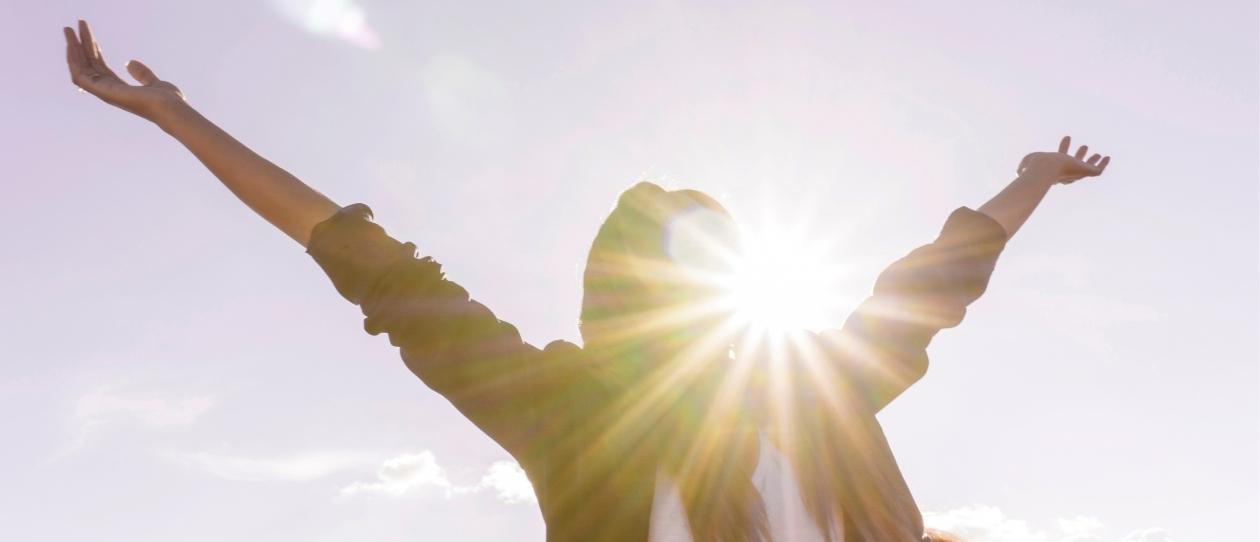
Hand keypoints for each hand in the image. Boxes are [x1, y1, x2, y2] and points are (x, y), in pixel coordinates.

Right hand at [63, 19, 184, 121]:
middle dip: (79, 46)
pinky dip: (74, 59)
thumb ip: (142, 73)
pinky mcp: (102, 91)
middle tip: (72, 27)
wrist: (171, 108)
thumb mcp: (153, 82)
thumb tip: (129, 62)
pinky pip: (80, 74)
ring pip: (80, 68)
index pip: (100, 67)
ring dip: (73, 48)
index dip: (92, 50)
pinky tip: (72, 44)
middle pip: (88, 65)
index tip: (88, 35)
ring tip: (68, 30)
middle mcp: (108, 91)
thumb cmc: (167, 101)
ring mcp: (104, 92)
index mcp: (119, 89)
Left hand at [1017, 136, 1111, 184]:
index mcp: (1054, 167)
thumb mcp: (1027, 161)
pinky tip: (1107, 157)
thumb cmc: (1036, 164)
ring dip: (1092, 160)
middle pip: (1075, 163)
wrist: (1046, 167)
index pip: (1061, 157)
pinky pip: (1098, 170)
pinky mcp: (1086, 172)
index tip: (1066, 136)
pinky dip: (1103, 164)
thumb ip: (1023, 166)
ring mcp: (1076, 172)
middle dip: (1079, 155)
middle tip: (1084, 146)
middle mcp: (1066, 171)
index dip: (1064, 147)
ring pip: (1087, 168)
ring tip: (1097, 153)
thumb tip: (1018, 172)